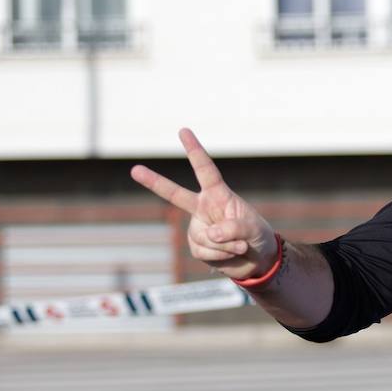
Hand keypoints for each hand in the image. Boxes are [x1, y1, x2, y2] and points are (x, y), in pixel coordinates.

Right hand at [130, 128, 278, 280]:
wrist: (257, 260)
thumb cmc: (257, 236)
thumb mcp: (253, 229)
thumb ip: (233, 229)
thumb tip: (210, 234)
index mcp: (218, 195)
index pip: (205, 170)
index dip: (195, 151)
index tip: (183, 130)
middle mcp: (203, 208)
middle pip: (175, 195)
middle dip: (154, 183)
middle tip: (134, 169)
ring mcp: (198, 227)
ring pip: (205, 237)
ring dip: (227, 245)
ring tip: (240, 245)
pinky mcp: (196, 246)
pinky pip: (205, 251)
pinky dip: (222, 255)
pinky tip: (232, 254)